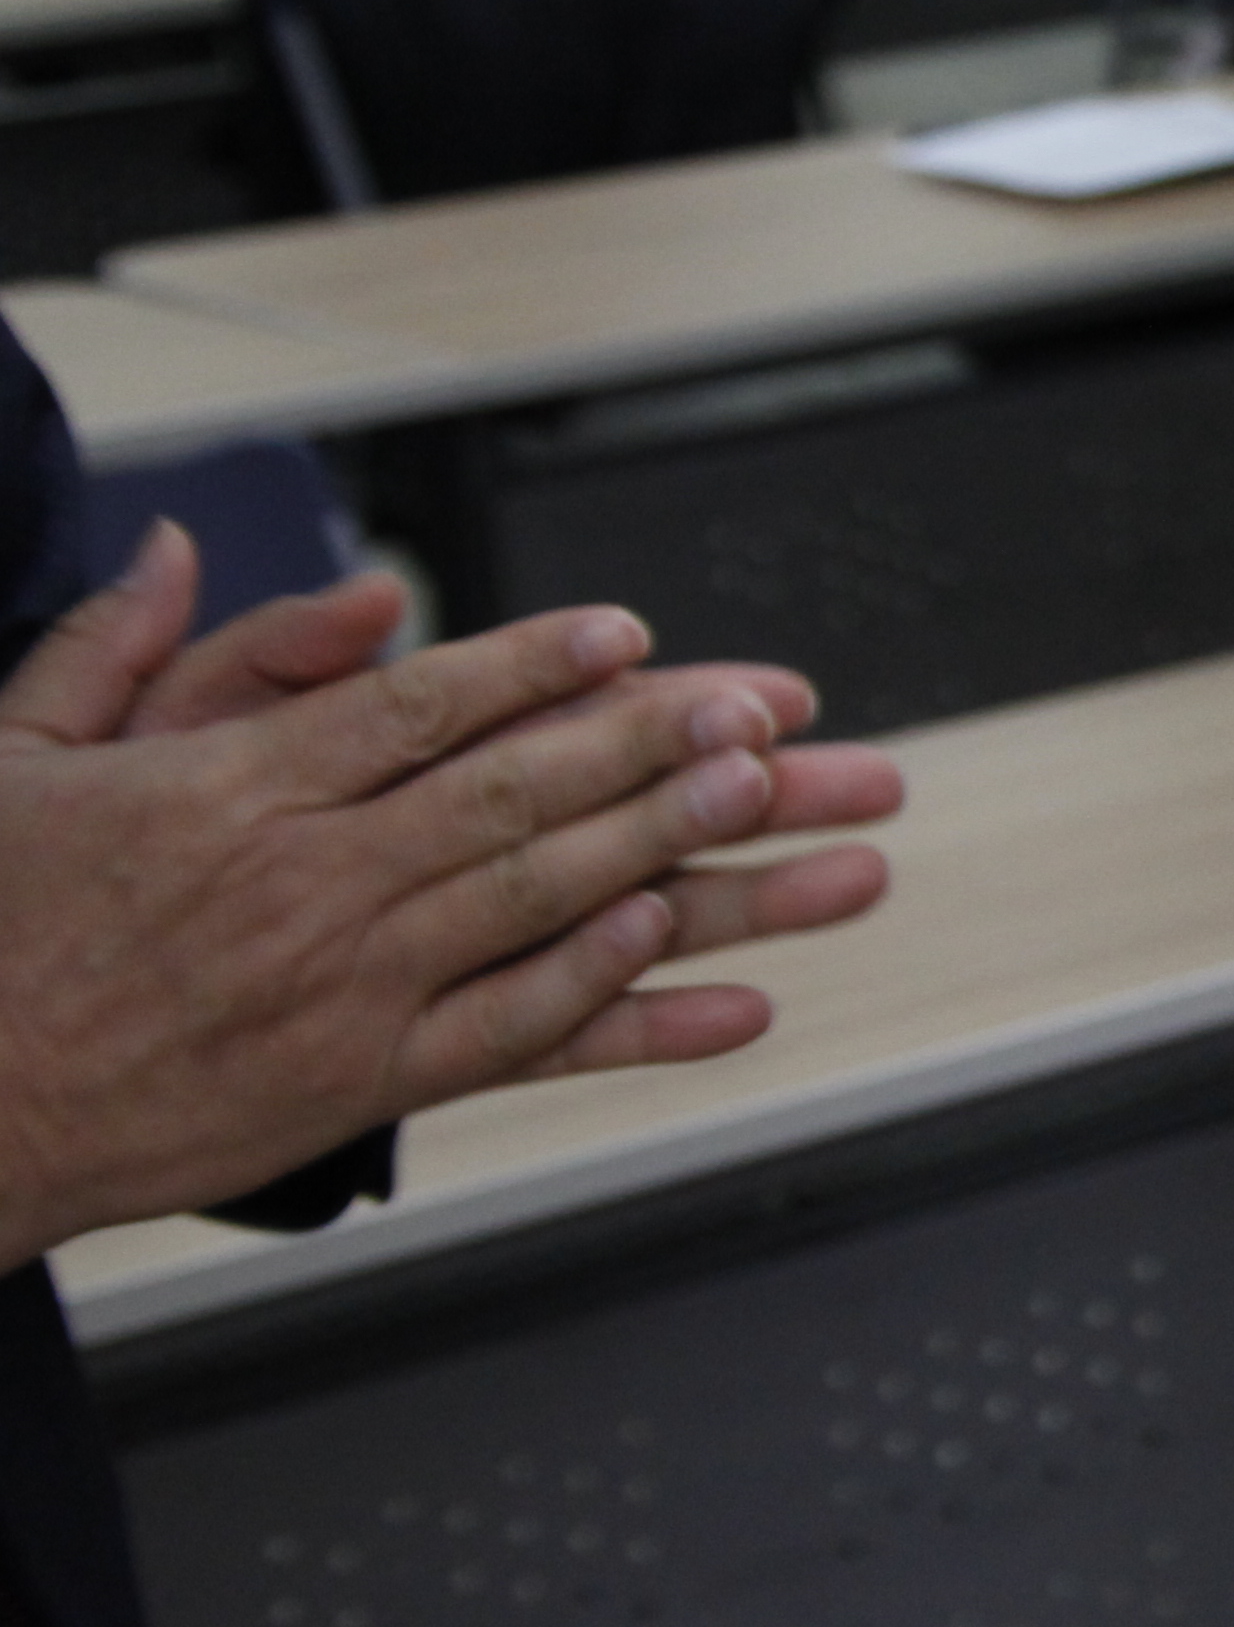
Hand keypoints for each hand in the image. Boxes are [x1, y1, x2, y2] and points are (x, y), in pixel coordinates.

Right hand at [0, 542, 903, 1268]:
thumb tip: (181, 544)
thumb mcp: (8, 758)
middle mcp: (300, 880)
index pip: (412, 707)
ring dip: (661, 843)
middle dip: (647, 742)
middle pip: (507, 791)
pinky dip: (598, 987)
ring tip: (764, 797)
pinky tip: (676, 948)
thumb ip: (114, 646)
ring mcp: (339, 986)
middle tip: (755, 708)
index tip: (627, 635)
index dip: (533, 666)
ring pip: (532, 898)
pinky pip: (504, 1028)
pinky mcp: (353, 1081)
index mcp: (227, 792)